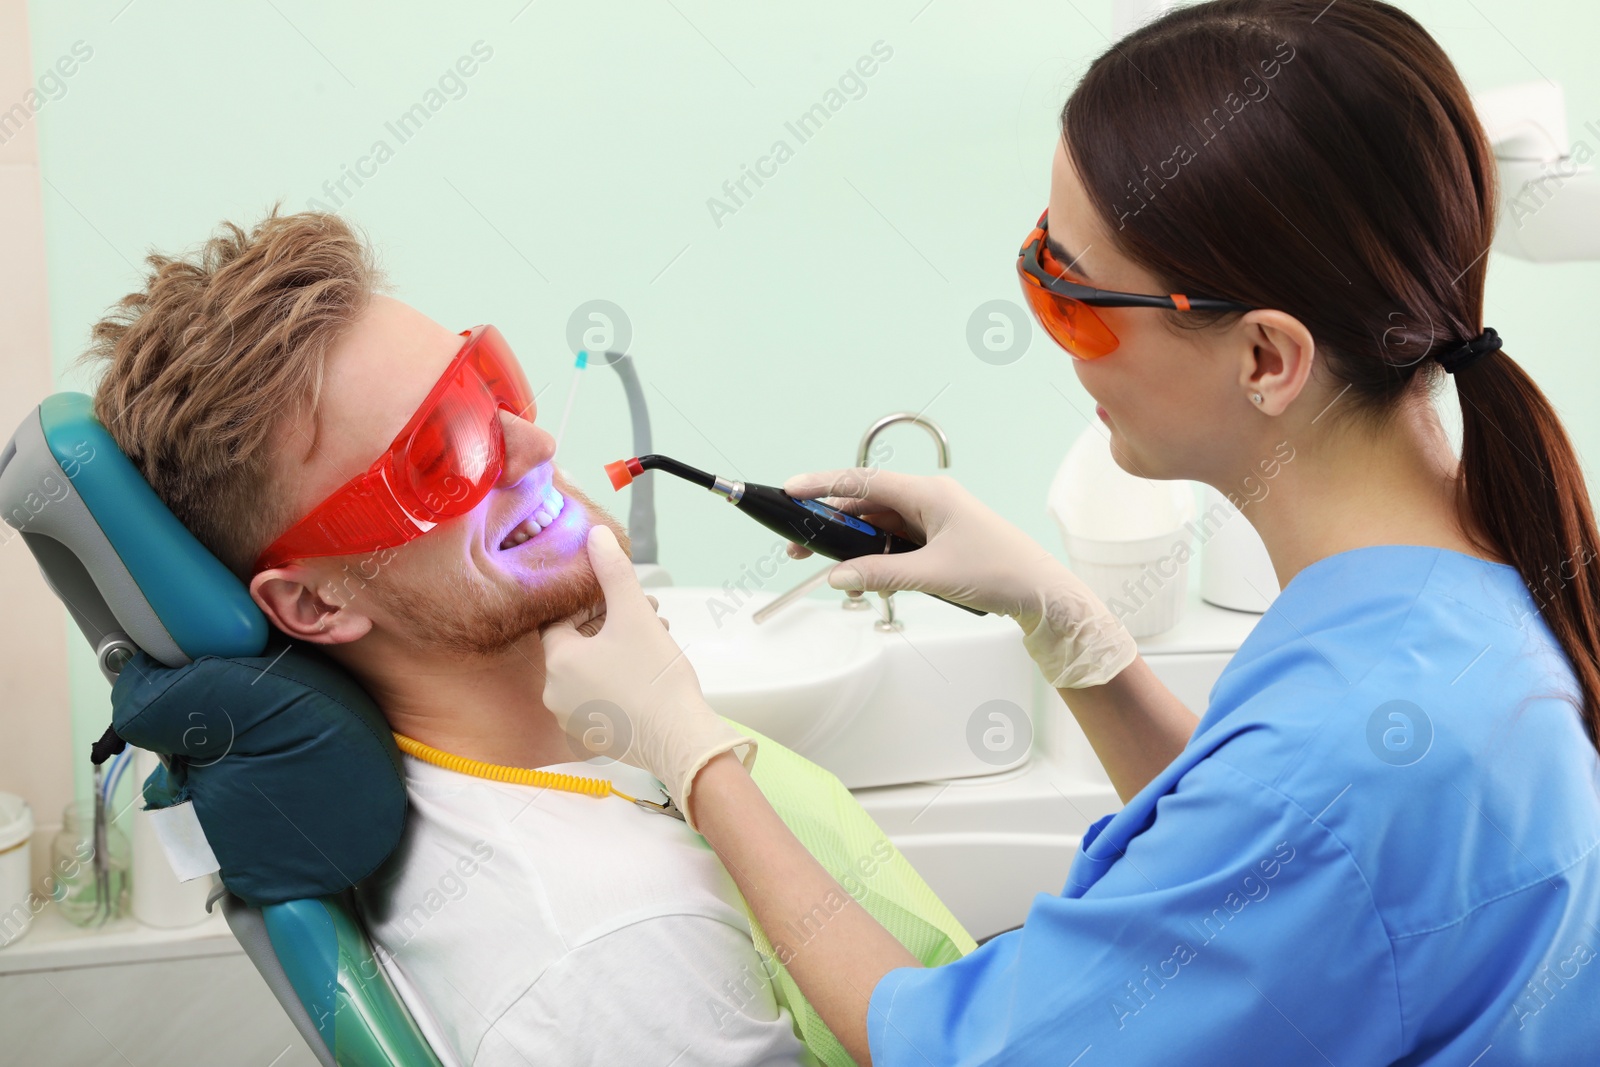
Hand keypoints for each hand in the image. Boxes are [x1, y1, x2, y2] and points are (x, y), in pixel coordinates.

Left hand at [540, 525, 754, 828]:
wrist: (681, 738)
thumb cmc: (656, 678)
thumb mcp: (635, 614)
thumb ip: (613, 571)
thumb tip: (595, 535)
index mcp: (558, 663)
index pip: (559, 622)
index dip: (588, 606)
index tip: (616, 602)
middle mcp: (555, 694)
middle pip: (575, 646)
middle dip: (608, 625)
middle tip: (642, 616)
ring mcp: (573, 719)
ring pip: (588, 672)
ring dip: (614, 651)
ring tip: (651, 642)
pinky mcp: (593, 736)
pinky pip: (597, 697)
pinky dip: (615, 680)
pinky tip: (646, 673)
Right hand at [783, 468, 1137, 688]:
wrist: (1041, 592)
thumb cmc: (999, 572)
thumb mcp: (932, 575)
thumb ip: (879, 574)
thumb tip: (837, 576)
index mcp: (929, 493)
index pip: (864, 481)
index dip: (824, 485)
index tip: (791, 491)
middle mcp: (929, 500)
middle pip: (866, 504)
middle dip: (830, 525)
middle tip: (796, 547)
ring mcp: (934, 520)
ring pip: (879, 526)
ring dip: (852, 546)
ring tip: (825, 568)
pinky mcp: (939, 541)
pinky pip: (895, 543)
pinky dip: (874, 557)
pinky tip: (861, 577)